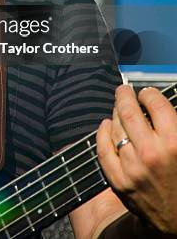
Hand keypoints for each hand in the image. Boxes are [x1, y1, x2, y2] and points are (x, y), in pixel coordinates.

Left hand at [96, 84, 176, 233]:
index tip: (146, 93)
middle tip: (124, 90)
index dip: (149, 93)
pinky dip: (102, 133)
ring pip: (115, 127)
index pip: (155, 103)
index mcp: (174, 142)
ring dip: (115, 113)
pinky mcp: (119, 181)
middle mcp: (151, 153)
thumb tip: (154, 103)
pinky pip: (103, 149)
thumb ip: (171, 125)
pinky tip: (106, 125)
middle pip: (128, 110)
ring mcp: (132, 168)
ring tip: (119, 109)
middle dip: (124, 95)